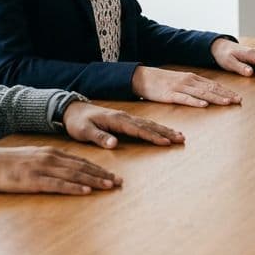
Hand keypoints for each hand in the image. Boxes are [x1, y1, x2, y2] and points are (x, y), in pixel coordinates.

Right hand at [0, 144, 119, 194]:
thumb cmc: (10, 162)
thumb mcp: (34, 157)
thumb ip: (51, 161)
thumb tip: (68, 168)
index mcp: (52, 152)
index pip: (81, 161)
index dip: (98, 168)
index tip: (113, 175)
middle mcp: (51, 158)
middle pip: (82, 167)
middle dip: (102, 175)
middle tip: (119, 182)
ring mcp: (43, 169)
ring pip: (74, 175)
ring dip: (94, 181)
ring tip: (109, 186)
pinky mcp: (33, 181)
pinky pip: (58, 185)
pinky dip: (73, 188)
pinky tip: (86, 191)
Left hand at [63, 101, 185, 147]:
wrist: (72, 110)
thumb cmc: (78, 122)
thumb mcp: (84, 131)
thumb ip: (99, 137)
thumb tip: (114, 144)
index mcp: (116, 120)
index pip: (138, 129)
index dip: (152, 136)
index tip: (166, 143)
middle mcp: (124, 117)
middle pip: (149, 125)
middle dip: (166, 132)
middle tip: (181, 139)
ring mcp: (126, 117)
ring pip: (149, 123)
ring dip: (165, 130)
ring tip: (179, 136)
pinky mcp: (125, 120)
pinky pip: (145, 124)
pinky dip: (157, 128)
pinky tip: (164, 132)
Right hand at [131, 66, 241, 106]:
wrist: (142, 77)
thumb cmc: (162, 81)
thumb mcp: (180, 80)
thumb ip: (193, 86)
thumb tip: (208, 94)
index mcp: (192, 78)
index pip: (213, 85)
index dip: (226, 91)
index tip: (238, 97)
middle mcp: (188, 81)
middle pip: (210, 89)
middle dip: (226, 95)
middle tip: (238, 101)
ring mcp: (179, 88)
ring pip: (201, 94)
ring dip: (215, 98)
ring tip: (227, 102)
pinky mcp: (170, 95)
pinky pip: (185, 99)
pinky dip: (196, 102)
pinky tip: (204, 105)